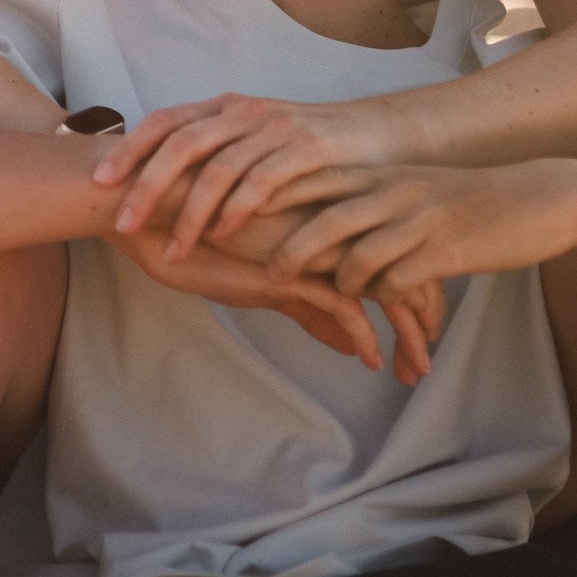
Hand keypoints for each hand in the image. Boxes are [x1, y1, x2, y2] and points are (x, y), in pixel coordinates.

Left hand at [96, 95, 398, 261]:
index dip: (129, 150)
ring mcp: (275, 127)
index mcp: (225, 108)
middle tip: (121, 222)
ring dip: (190, 214)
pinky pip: (262, 180)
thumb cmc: (310, 149)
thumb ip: (217, 152)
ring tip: (172, 251)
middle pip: (180, 145)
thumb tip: (159, 180)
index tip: (97, 182)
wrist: (380, 136)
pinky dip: (237, 209)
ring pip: (217, 168)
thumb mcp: (256, 141)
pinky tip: (221, 236)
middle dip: (146, 185)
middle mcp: (244, 112)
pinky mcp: (307, 148)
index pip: (165, 123)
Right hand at [108, 221, 436, 379]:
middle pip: (403, 269)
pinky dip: (368, 335)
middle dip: (423, 317)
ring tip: (416, 368)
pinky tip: (374, 360)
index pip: (390, 255)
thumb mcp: (266, 282)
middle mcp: (328, 228)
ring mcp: (312, 245)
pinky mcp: (289, 266)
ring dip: (407, 332)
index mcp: (324, 220)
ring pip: (385, 286)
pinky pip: (344, 304)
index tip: (424, 329)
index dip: (413, 293)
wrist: (149, 208)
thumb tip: (346, 341)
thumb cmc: (193, 236)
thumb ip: (309, 308)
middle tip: (428, 358)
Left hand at [263, 159, 576, 302]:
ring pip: (355, 255)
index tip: (225, 212)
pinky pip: (395, 280)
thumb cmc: (471, 196)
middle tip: (262, 275)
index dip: (265, 195)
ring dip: (334, 283)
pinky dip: (378, 299)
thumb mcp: (412, 187)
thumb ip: (369, 196)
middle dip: (287, 250)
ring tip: (321, 298)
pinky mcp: (444, 251)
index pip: (308, 179)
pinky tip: (380, 312)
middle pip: (321, 220)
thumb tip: (322, 215)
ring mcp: (417, 221)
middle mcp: (391, 192)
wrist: (538, 197)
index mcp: (379, 174)